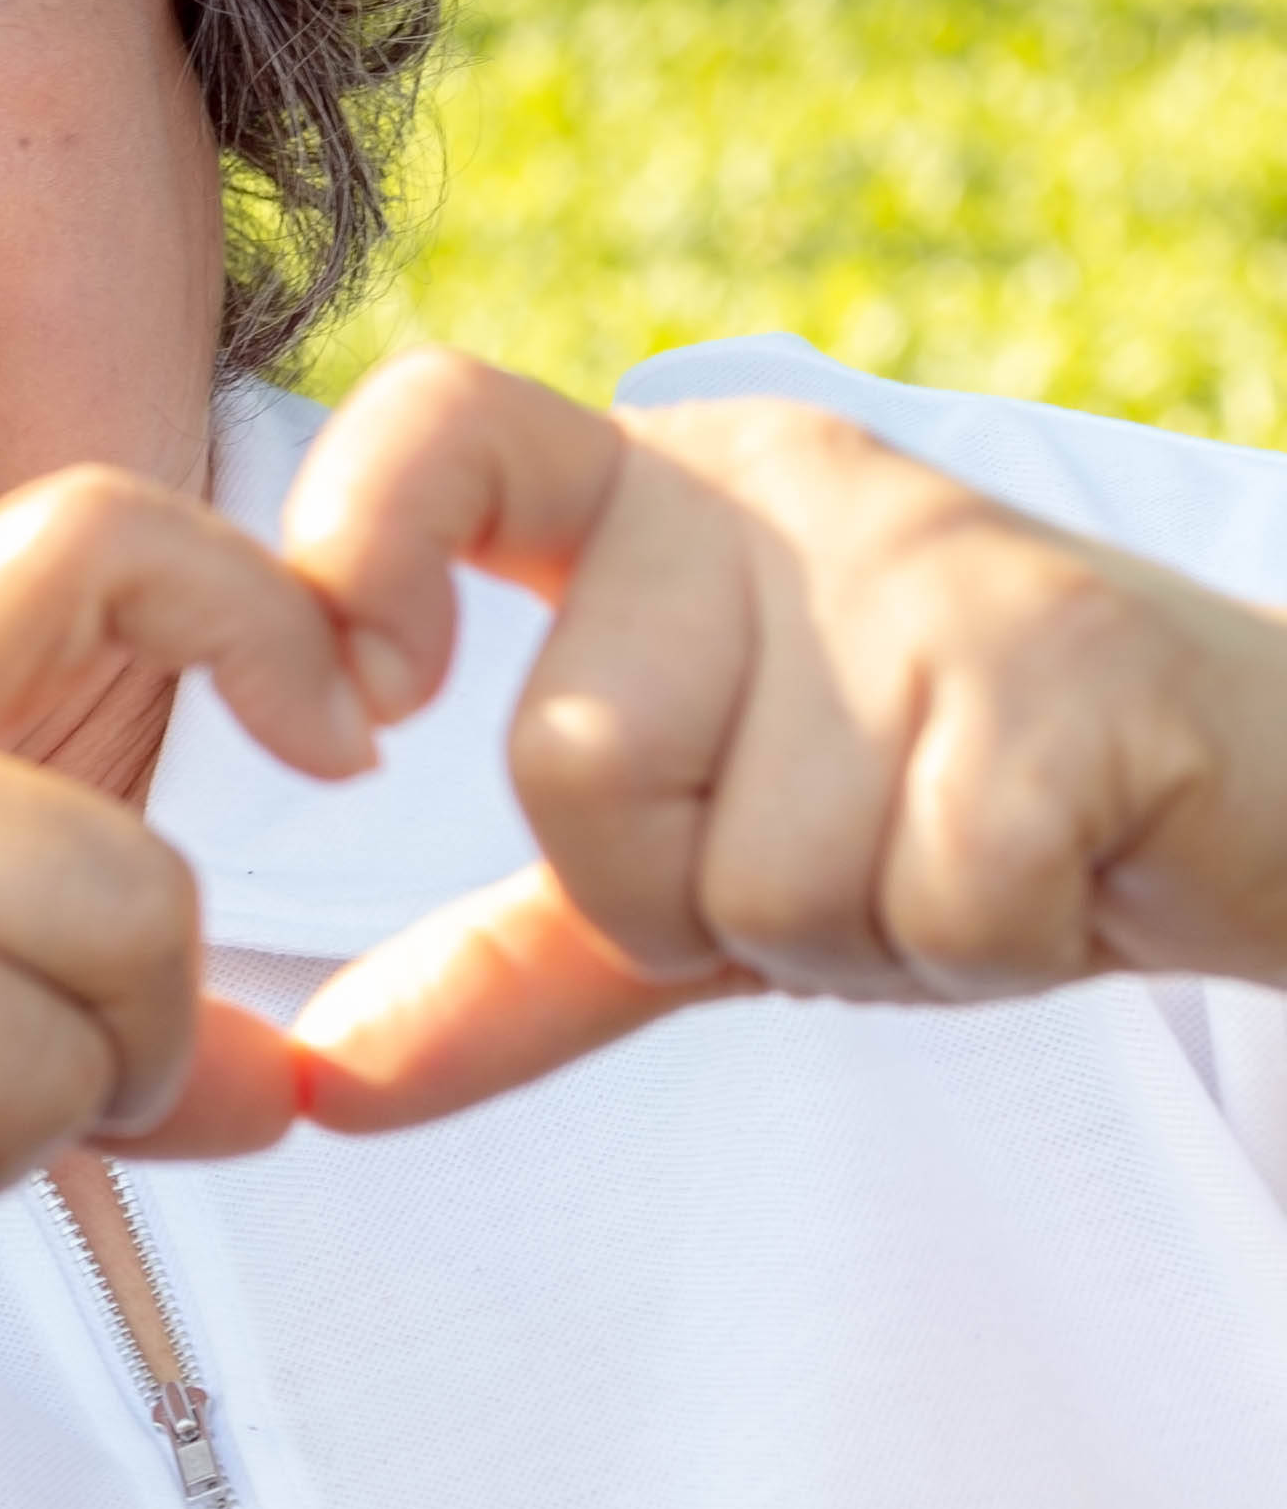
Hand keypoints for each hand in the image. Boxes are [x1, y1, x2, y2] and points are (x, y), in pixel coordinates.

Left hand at [277, 348, 1286, 1130]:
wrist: (1269, 802)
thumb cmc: (961, 811)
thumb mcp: (706, 882)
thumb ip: (506, 966)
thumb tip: (316, 1085)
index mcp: (644, 493)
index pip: (434, 423)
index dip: (355, 554)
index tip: (356, 714)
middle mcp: (763, 488)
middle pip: (569, 761)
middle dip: (688, 897)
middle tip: (841, 846)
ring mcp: (923, 561)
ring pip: (750, 870)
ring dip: (854, 933)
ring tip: (951, 851)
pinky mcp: (1074, 660)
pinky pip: (926, 905)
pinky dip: (976, 948)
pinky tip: (1048, 869)